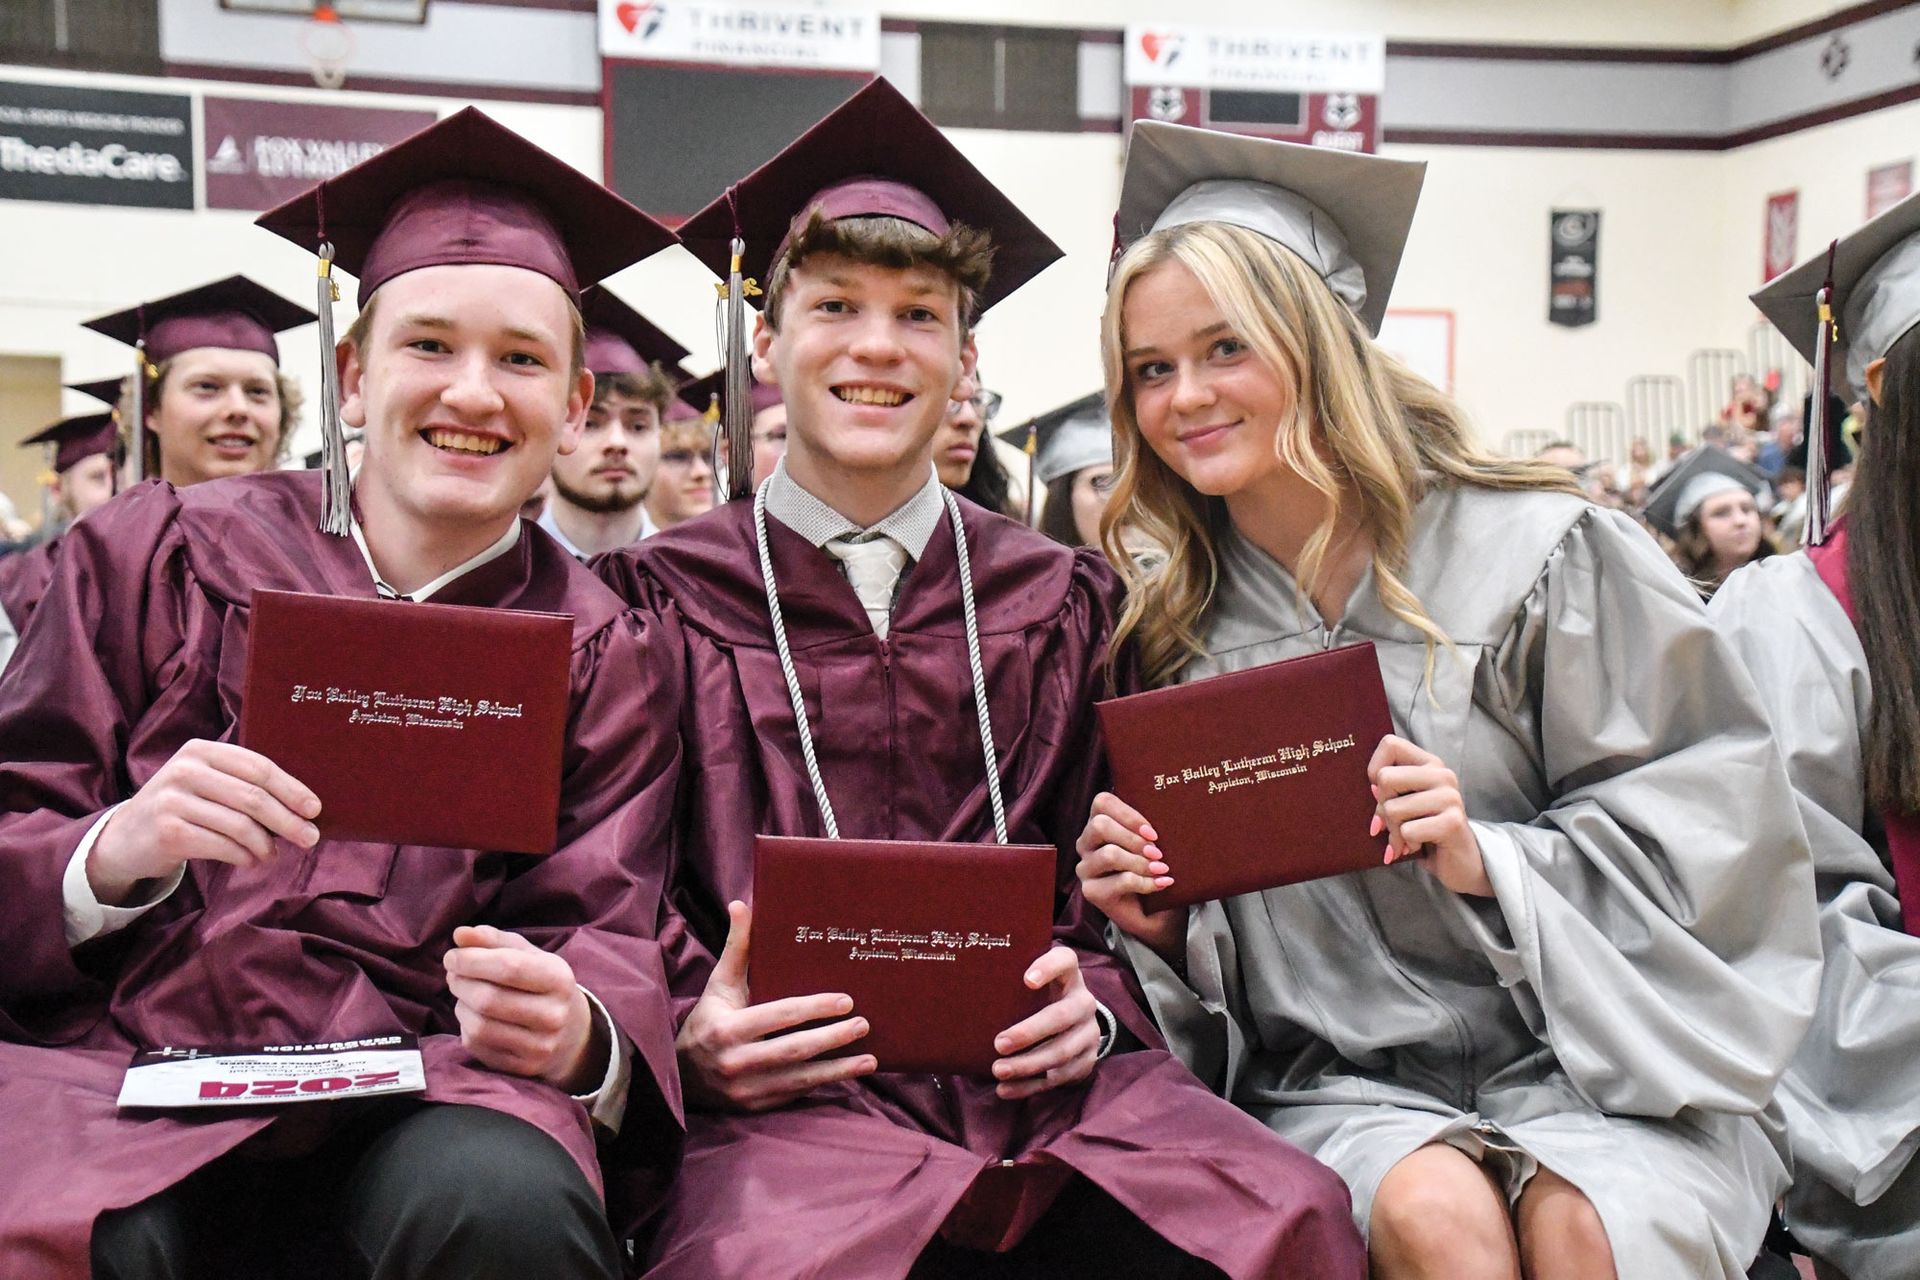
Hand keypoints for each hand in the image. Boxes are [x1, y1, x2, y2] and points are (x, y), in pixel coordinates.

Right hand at [88, 739, 320, 906]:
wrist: (126, 838)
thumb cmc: (182, 808)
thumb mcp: (207, 784)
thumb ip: (243, 786)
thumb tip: (302, 808)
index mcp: (202, 750)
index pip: (258, 767)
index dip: (291, 789)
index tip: (315, 809)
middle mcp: (185, 770)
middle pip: (253, 796)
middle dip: (288, 820)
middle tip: (310, 838)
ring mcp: (173, 800)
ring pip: (240, 824)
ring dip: (266, 845)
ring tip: (273, 855)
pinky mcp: (167, 831)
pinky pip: (222, 846)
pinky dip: (243, 856)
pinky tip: (250, 860)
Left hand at [445, 925, 603, 1090]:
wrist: (572, 1035)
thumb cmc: (542, 985)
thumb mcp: (529, 956)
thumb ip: (494, 941)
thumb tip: (459, 934)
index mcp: (559, 979)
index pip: (509, 967)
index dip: (472, 960)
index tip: (452, 955)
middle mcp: (553, 1015)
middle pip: (488, 999)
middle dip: (460, 982)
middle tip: (454, 974)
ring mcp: (539, 1046)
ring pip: (478, 1026)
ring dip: (460, 1005)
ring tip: (464, 994)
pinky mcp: (522, 1068)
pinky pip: (477, 1046)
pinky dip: (466, 1027)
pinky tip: (474, 1016)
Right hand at [676, 901, 875, 1112]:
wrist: (680, 1075)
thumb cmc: (707, 1020)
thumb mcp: (719, 984)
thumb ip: (737, 947)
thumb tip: (742, 904)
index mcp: (727, 1028)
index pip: (779, 1015)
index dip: (814, 1008)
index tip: (845, 1000)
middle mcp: (736, 1062)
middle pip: (794, 1049)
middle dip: (832, 1038)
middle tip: (863, 1024)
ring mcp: (745, 1090)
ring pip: (800, 1079)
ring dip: (838, 1070)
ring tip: (870, 1060)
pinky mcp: (755, 1107)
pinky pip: (795, 1096)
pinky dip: (824, 1086)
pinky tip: (848, 1076)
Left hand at [991, 946, 1098, 1099]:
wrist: (1074, 1023)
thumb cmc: (1039, 998)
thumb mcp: (1031, 983)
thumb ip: (1009, 978)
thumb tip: (957, 985)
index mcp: (1069, 975)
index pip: (1064, 961)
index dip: (1049, 968)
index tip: (1027, 980)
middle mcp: (1084, 1002)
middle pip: (1062, 1016)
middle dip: (1030, 1032)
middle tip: (999, 1044)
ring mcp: (1089, 1033)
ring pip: (1061, 1052)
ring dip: (1027, 1064)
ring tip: (998, 1070)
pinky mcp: (1087, 1060)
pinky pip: (1059, 1077)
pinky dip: (1030, 1086)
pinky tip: (1005, 1089)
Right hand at [1075, 791, 1185, 960]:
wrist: (1156, 912)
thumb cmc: (1153, 869)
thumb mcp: (1151, 843)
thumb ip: (1148, 829)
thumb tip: (1158, 822)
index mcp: (1097, 823)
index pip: (1102, 802)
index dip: (1128, 813)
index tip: (1152, 832)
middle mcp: (1086, 844)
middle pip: (1100, 826)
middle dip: (1133, 838)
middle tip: (1157, 852)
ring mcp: (1085, 868)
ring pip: (1110, 854)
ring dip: (1141, 862)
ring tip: (1161, 869)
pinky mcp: (1091, 892)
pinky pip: (1121, 881)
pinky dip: (1146, 882)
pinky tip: (1161, 884)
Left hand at [1368, 735, 1491, 896]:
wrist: (1459, 861)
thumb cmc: (1425, 829)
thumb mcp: (1405, 804)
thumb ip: (1389, 791)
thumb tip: (1372, 789)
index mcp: (1430, 763)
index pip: (1390, 744)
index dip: (1374, 768)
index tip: (1378, 790)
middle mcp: (1443, 775)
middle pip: (1385, 778)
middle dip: (1381, 808)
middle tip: (1392, 823)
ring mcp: (1450, 797)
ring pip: (1393, 809)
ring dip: (1393, 832)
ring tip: (1405, 838)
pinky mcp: (1452, 822)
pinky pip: (1407, 831)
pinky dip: (1404, 844)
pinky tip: (1416, 847)